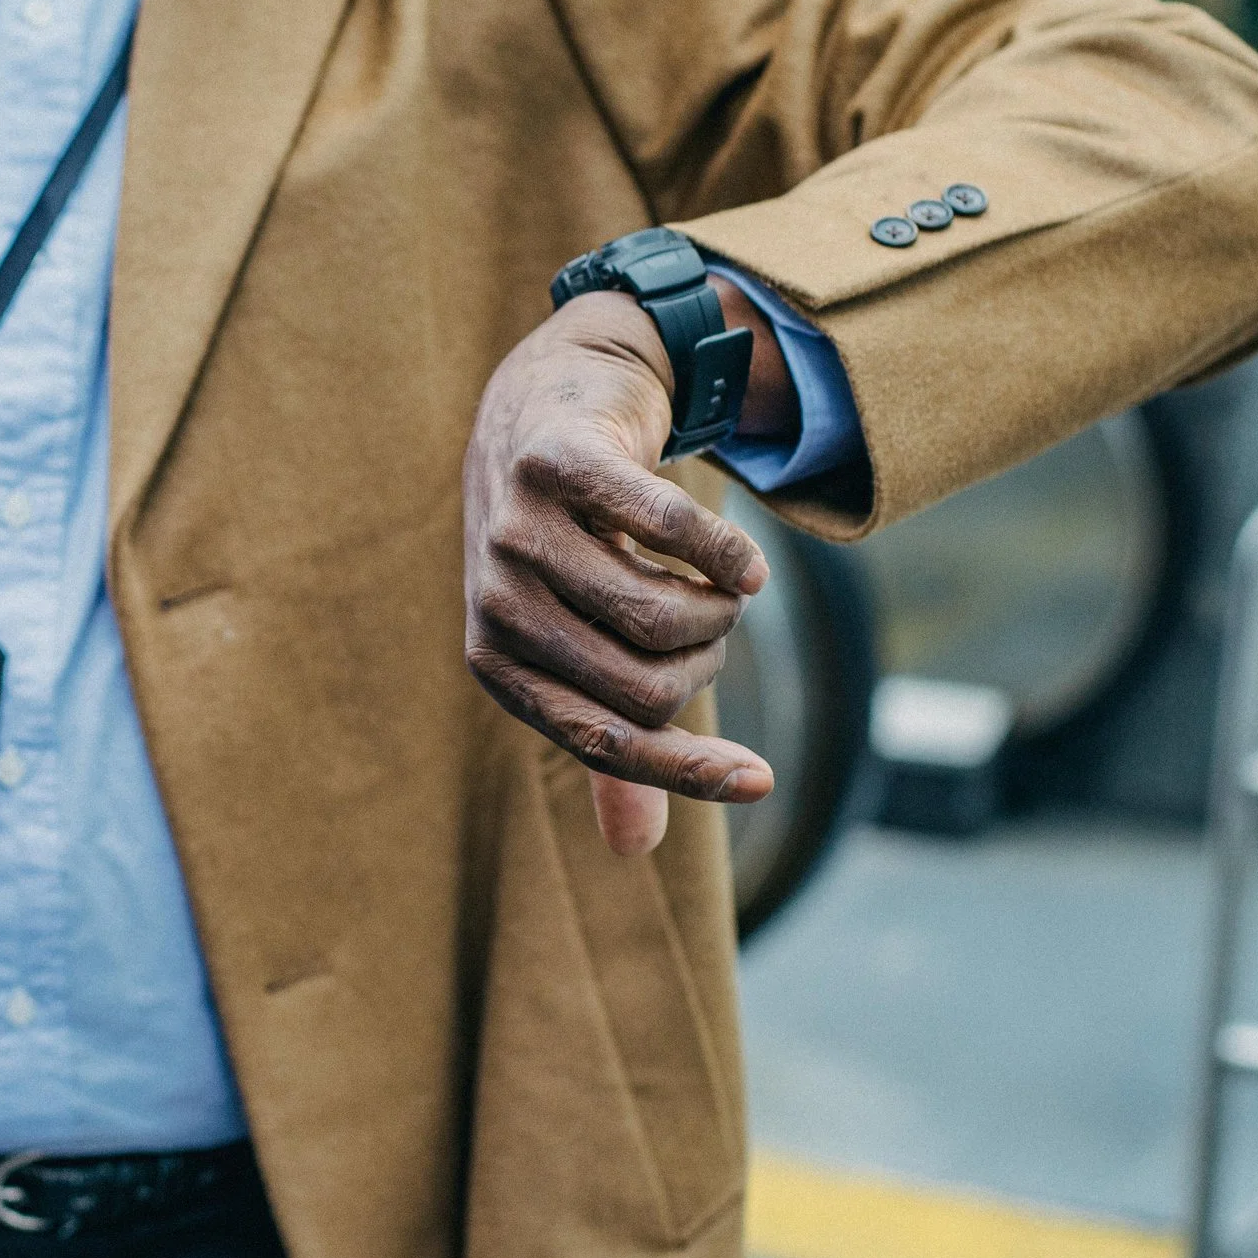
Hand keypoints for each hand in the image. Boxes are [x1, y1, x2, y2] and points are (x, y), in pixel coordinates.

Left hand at [464, 286, 778, 855]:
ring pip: (663, 615)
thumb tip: (633, 855)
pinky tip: (745, 561)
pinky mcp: (556, 463)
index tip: (761, 781)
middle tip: (713, 621)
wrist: (552, 402)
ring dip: (717, 606)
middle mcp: (496, 602)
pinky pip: (668, 528)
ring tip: (714, 582)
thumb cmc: (572, 541)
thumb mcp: (578, 639)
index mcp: (498, 662)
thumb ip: (608, 739)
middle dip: (707, 662)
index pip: (605, 741)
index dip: (687, 769)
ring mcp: (517, 531)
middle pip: (648, 684)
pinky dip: (725, 553)